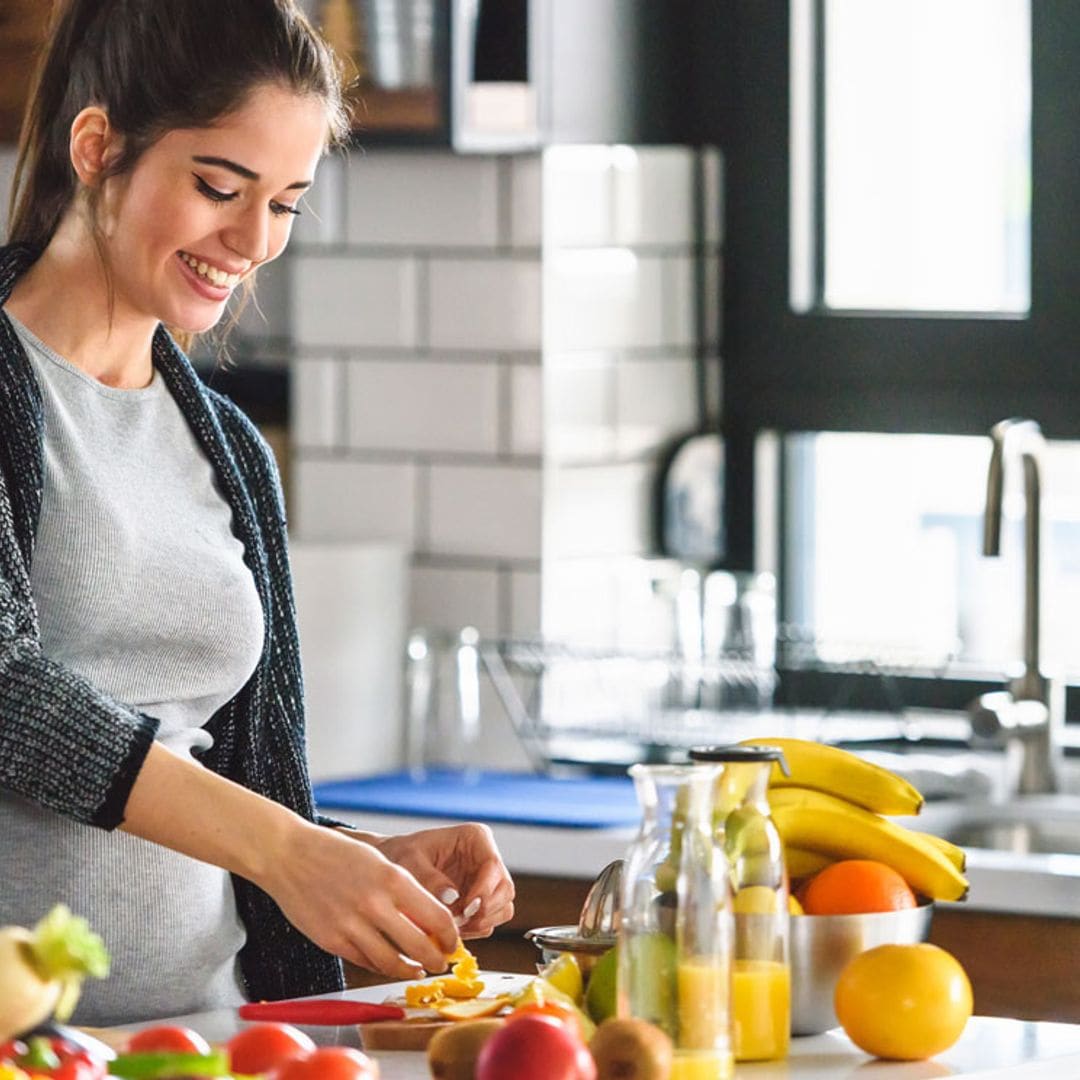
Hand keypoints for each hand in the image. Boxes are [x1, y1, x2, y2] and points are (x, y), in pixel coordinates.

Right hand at [259, 819, 458, 978]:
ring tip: (417, 970)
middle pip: (419, 947)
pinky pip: (364, 961)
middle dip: (435, 960)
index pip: (437, 918)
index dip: (450, 936)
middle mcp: (375, 904)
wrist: (289, 854)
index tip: (453, 942)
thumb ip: (403, 890)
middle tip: (441, 963)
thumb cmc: (335, 853)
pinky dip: (380, 966)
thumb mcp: (379, 861)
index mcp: (393, 879)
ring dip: (409, 970)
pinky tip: (388, 963)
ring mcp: (351, 925)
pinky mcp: (331, 941)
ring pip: (391, 962)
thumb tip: (428, 920)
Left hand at [347, 823, 514, 939]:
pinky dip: (476, 930)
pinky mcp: (480, 900)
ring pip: (502, 907)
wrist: (390, 868)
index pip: (493, 864)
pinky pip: (490, 920)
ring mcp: (485, 881)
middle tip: (459, 923)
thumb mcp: (409, 862)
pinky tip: (454, 929)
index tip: (466, 908)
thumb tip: (452, 897)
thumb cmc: (399, 855)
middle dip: (485, 911)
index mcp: (475, 838)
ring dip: (482, 923)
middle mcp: (485, 858)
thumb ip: (429, 879)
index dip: (485, 890)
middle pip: (504, 889)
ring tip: (453, 927)